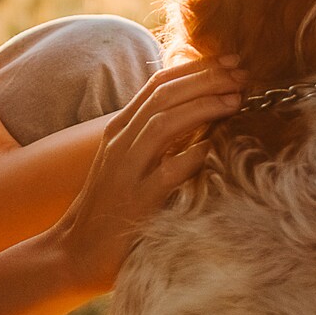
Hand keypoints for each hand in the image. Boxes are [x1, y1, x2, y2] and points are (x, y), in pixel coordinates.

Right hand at [48, 56, 242, 294]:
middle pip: (164, 95)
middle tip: (242, 73)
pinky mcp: (135, 201)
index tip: (231, 62)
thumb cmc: (108, 208)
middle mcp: (120, 142)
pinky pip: (167, 171)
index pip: (158, 83)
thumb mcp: (127, 163)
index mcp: (120, 129)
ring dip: (203, 106)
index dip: (196, 68)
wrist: (73, 252)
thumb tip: (199, 116)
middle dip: (207, 79)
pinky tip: (215, 148)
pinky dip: (192, 156)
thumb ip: (155, 138)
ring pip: (163, 122)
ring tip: (236, 99)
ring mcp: (125, 170)